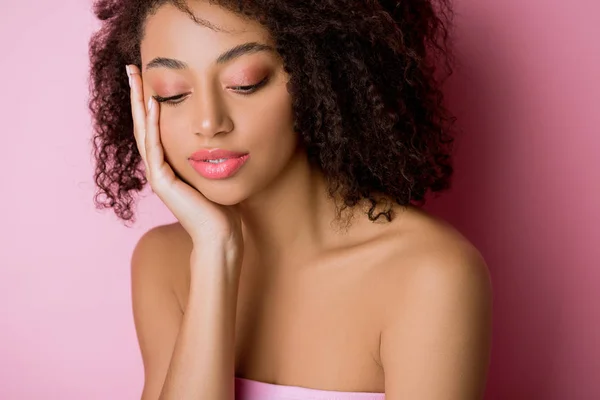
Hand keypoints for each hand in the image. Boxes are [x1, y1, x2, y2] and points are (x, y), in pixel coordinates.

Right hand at [126, 64, 243, 262]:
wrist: (219, 234)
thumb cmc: (221, 207)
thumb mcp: (213, 172)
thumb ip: (208, 154)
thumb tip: (220, 137)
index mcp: (169, 164)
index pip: (155, 126)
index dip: (150, 102)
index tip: (148, 77)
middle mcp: (159, 167)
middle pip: (143, 124)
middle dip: (138, 96)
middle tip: (131, 68)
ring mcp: (158, 174)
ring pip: (144, 131)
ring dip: (139, 103)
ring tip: (135, 77)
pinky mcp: (162, 182)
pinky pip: (155, 147)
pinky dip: (153, 124)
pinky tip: (154, 103)